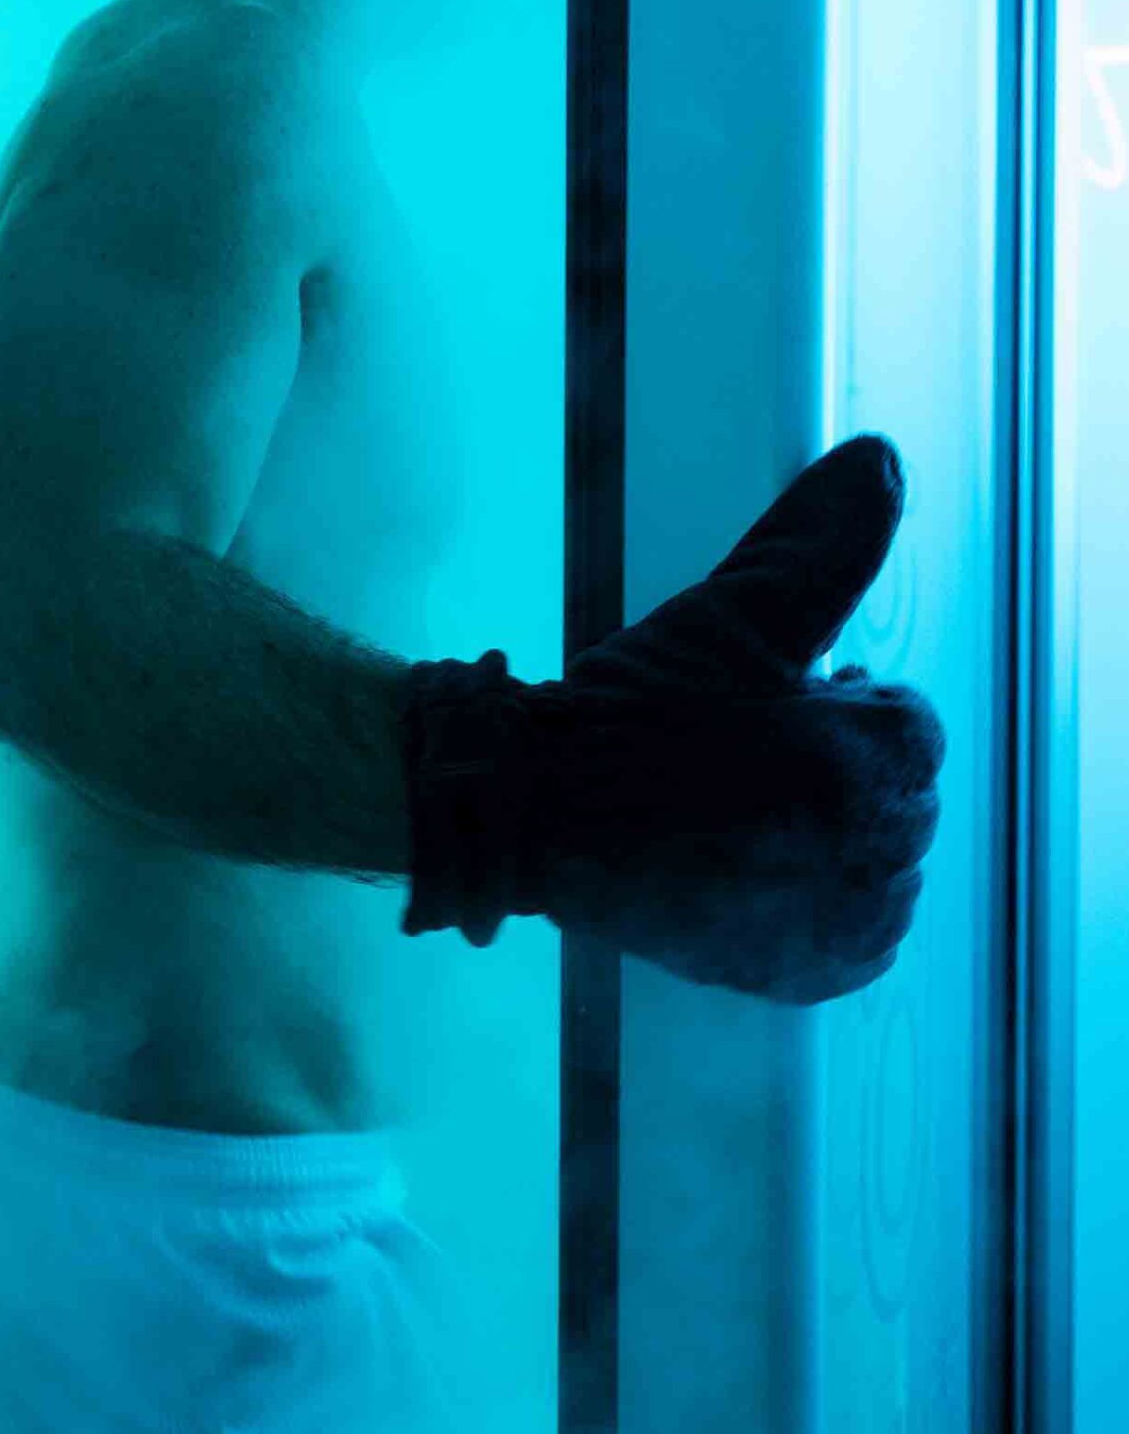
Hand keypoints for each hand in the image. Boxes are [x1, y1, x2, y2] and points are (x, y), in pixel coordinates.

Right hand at [400, 435, 944, 1003]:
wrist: (530, 816)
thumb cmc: (626, 715)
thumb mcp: (730, 612)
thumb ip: (819, 540)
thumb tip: (878, 460)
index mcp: (882, 756)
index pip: (904, 713)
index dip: (822, 695)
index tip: (752, 699)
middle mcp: (884, 851)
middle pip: (889, 786)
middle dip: (825, 762)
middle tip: (726, 749)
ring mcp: (846, 921)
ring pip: (870, 854)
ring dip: (818, 829)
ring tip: (723, 808)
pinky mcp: (808, 973)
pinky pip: (848, 929)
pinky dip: (810, 899)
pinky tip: (741, 867)